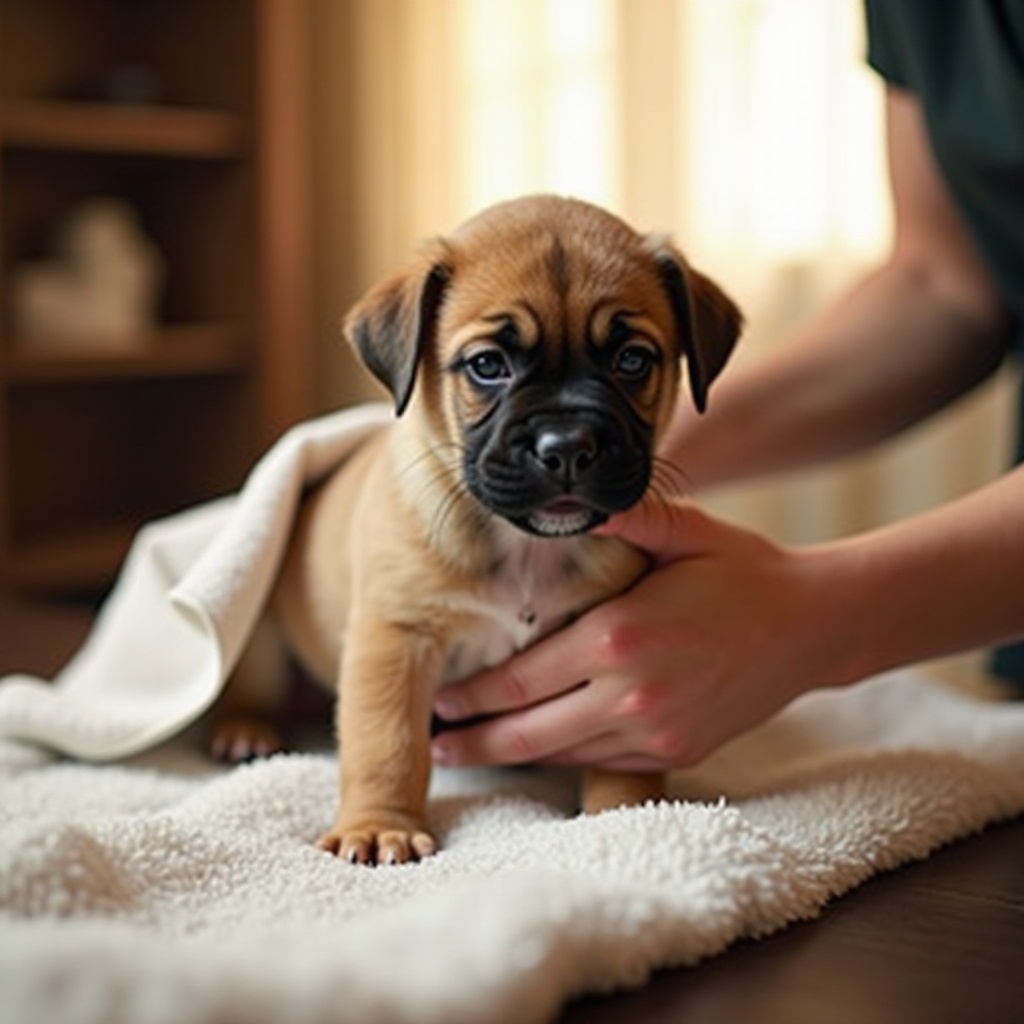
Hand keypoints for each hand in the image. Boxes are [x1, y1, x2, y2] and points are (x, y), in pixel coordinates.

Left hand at [432, 499, 846, 771]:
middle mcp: (632, 693)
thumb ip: (624, 516)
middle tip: (434, 742)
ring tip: (470, 750)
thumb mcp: (685, 530)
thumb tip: (572, 495)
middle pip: (529, 733)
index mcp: (620, 636)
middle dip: (475, 742)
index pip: (522, 678)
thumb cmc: (742, 571)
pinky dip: (564, 758)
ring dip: (513, 756)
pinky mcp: (675, 752)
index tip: (438, 697)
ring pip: (563, 755)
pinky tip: (538, 748)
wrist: (812, 627)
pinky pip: (603, 764)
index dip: (472, 695)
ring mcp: (655, 732)